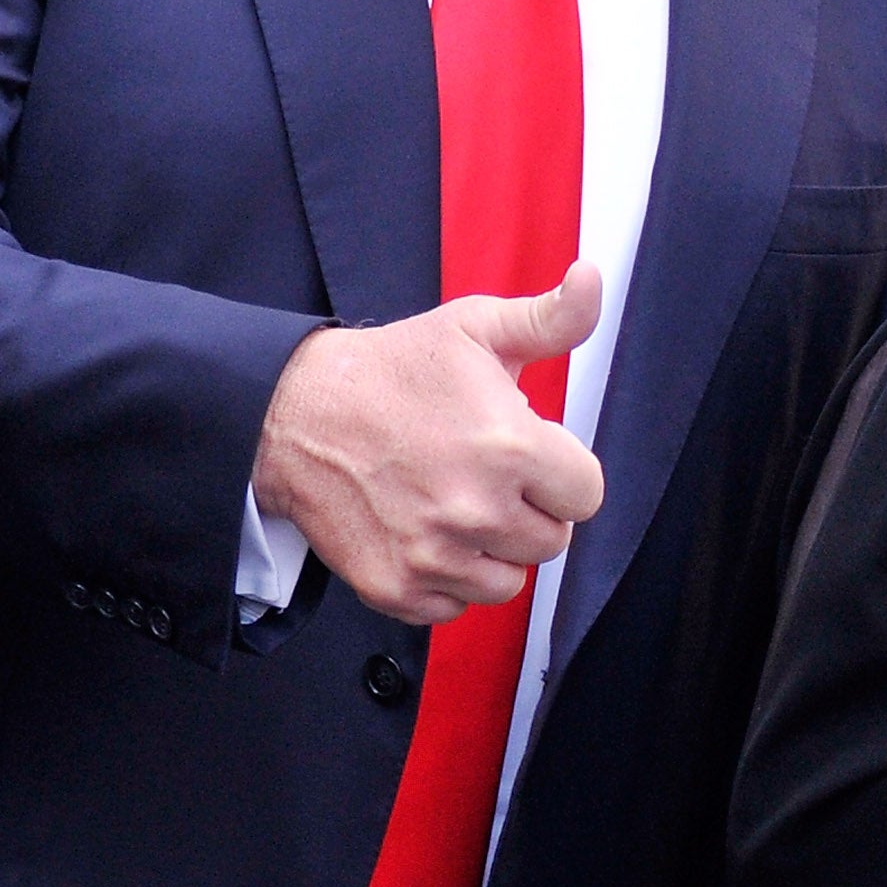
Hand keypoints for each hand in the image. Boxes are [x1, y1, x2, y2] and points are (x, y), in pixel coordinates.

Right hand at [252, 267, 606, 625]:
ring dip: (492, 549)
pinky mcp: (395, 587)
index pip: (586, 494)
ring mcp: (433, 556)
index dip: (561, 471)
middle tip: (489, 475)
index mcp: (509, 447)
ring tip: (458, 503)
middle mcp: (476, 510)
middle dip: (529, 509)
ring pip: (507, 581)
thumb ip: (550, 317)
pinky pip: (454, 606)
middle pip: (550, 542)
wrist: (295, 412)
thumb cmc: (391, 370)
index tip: (531, 455)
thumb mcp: (474, 328)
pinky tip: (425, 530)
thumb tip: (592, 280)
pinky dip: (446, 578)